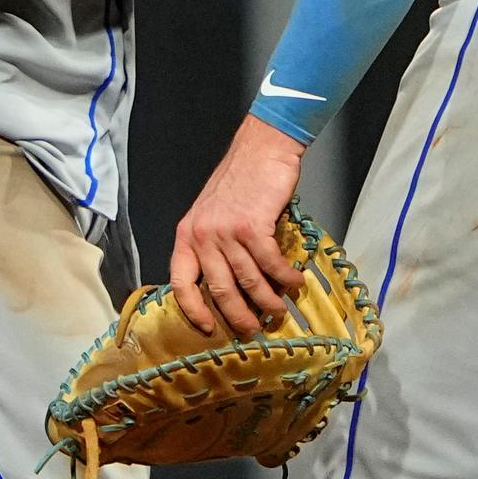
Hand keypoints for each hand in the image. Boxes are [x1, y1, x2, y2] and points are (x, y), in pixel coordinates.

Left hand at [171, 116, 308, 334]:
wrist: (261, 149)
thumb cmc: (241, 180)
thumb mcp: (213, 214)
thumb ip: (214, 245)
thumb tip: (233, 285)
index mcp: (187, 234)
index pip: (181, 282)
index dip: (193, 309)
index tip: (208, 328)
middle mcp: (202, 236)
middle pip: (219, 289)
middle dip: (238, 315)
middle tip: (254, 329)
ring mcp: (226, 232)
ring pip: (248, 281)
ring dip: (268, 300)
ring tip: (279, 310)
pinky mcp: (252, 226)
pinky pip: (270, 263)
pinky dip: (285, 276)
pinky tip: (296, 281)